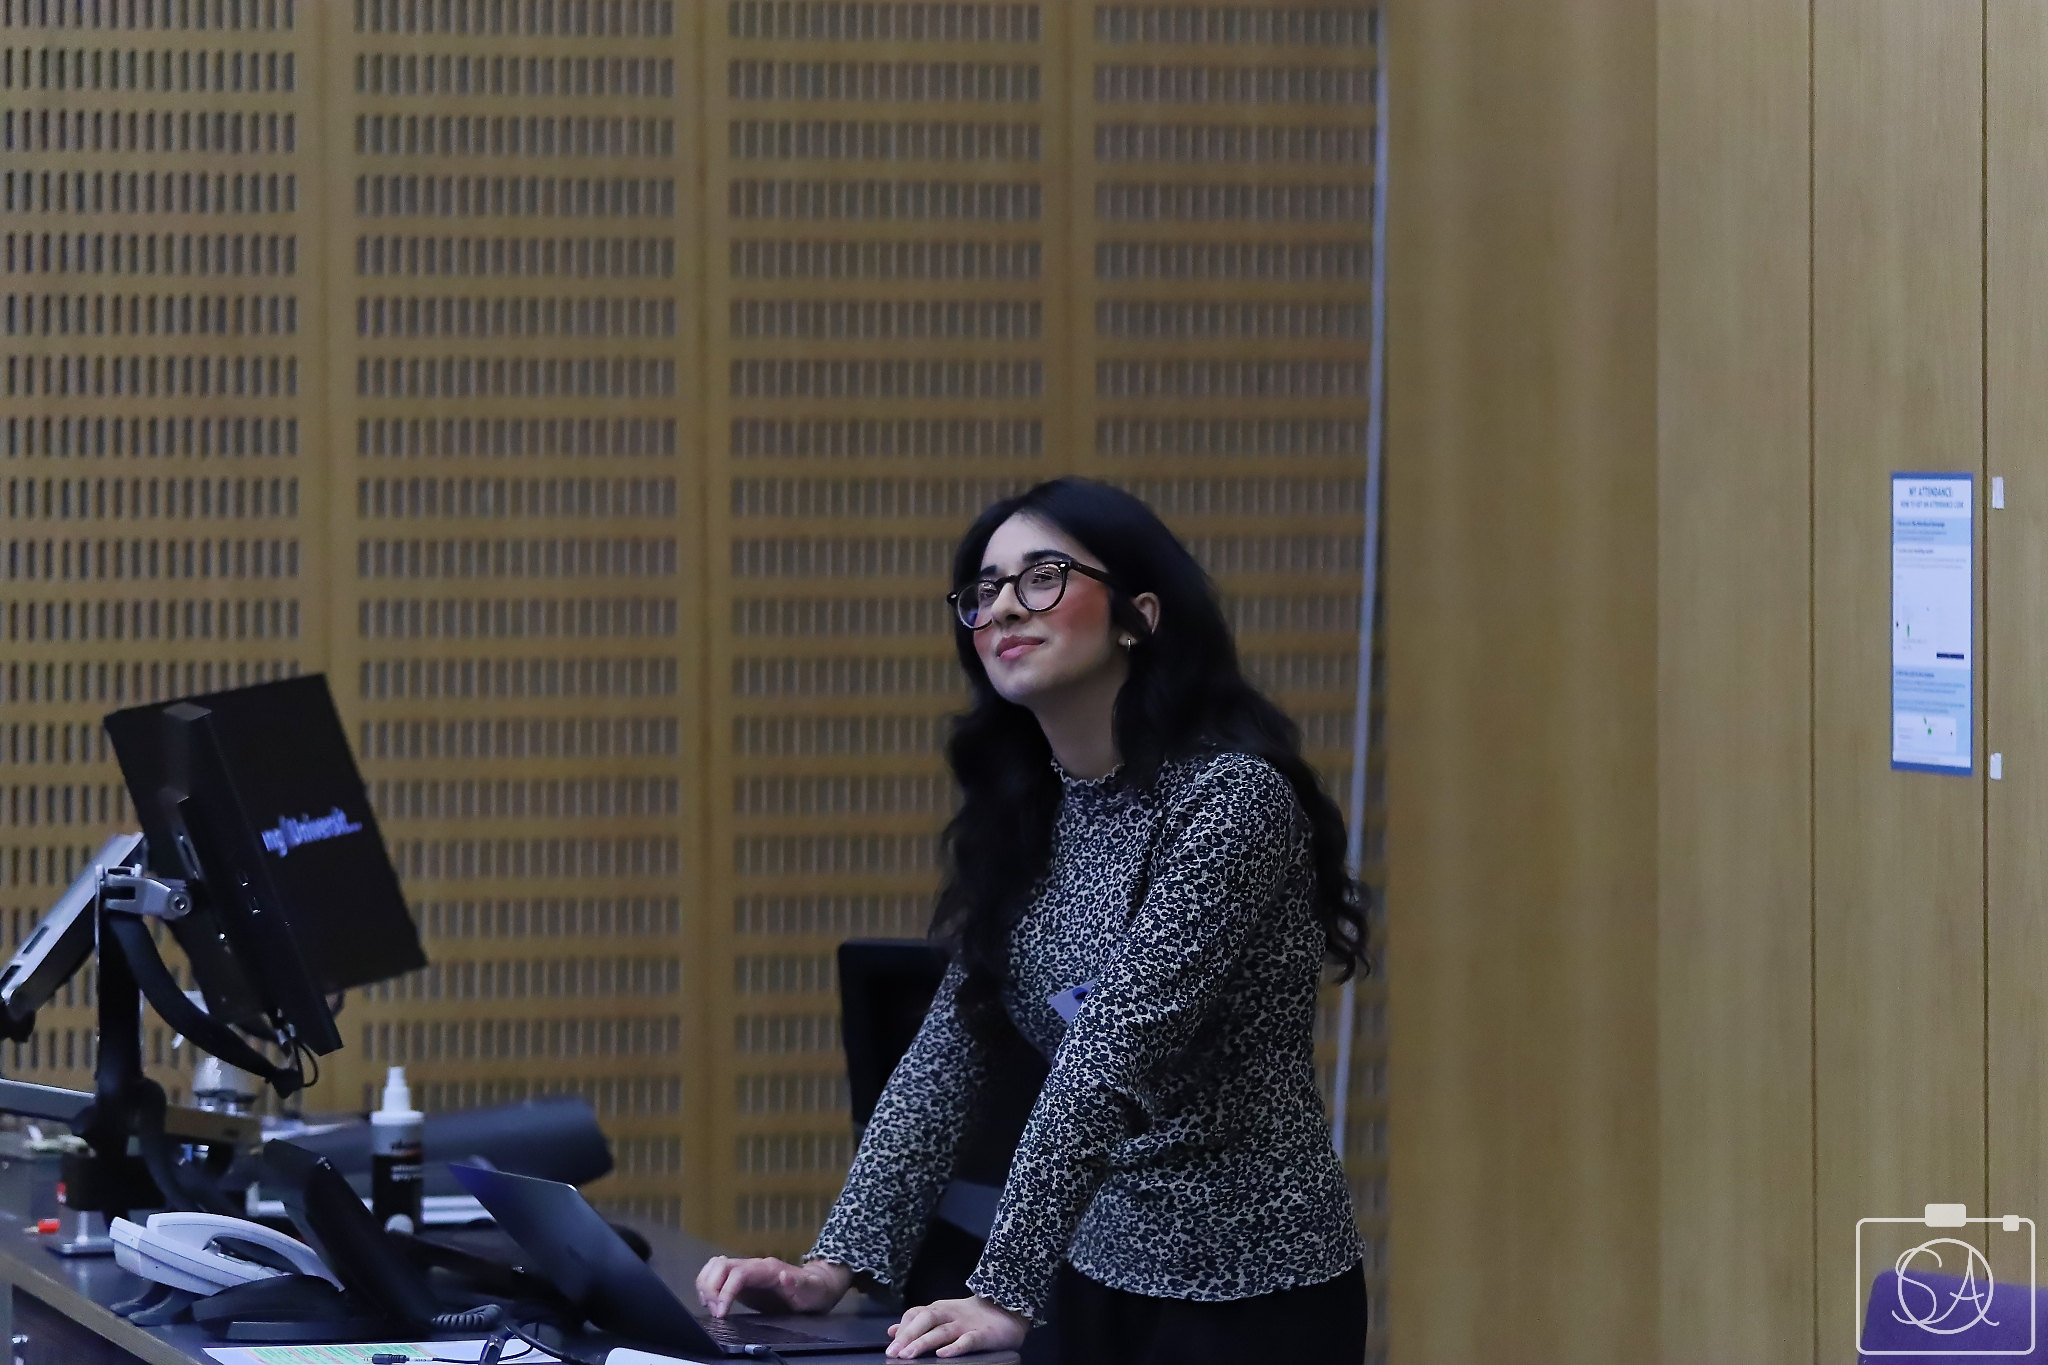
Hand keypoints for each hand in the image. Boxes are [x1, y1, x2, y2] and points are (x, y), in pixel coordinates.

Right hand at [694, 1255, 852, 1318]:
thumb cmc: (813, 1291)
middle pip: (720, 1266)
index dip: (725, 1291)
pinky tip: (711, 1302)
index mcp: (766, 1269)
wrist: (816, 1287)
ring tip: (711, 1307)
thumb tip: (783, 1276)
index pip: (737, 1273)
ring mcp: (745, 1271)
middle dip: (711, 1288)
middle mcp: (752, 1265)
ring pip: (715, 1267)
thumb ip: (798, 1283)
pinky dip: (707, 1286)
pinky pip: (716, 1274)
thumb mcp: (810, 1290)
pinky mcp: (740, 1280)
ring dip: (706, 1285)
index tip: (721, 1312)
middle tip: (716, 1312)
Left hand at [885, 1295, 1029, 1358]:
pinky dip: (955, 1347)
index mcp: (939, 1309)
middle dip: (907, 1336)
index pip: (915, 1314)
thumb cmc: (970, 1316)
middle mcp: (950, 1314)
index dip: (903, 1329)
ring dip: (923, 1342)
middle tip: (893, 1353)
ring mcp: (966, 1324)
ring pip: (942, 1331)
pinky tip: (943, 1354)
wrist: (1007, 1309)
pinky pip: (968, 1341)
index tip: (890, 1345)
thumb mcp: (942, 1316)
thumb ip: (917, 1323)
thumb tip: (892, 1331)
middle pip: (925, 1320)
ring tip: (908, 1355)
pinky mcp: (982, 1335)